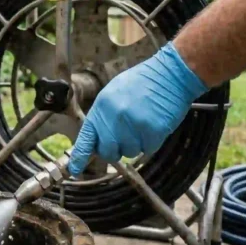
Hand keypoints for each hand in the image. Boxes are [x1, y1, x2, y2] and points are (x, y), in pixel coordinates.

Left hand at [69, 44, 207, 175]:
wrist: (171, 74)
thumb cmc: (143, 83)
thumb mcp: (114, 93)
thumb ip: (104, 116)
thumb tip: (98, 141)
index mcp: (102, 106)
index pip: (87, 137)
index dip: (80, 157)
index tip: (74, 170)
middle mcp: (115, 116)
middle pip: (108, 151)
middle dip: (115, 150)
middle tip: (126, 138)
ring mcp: (134, 124)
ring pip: (129, 152)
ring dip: (136, 144)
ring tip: (143, 123)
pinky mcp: (152, 131)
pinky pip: (147, 150)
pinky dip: (151, 142)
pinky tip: (154, 125)